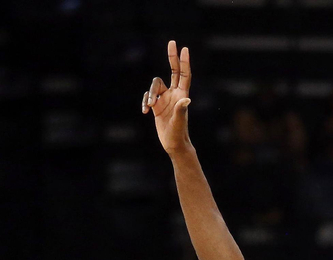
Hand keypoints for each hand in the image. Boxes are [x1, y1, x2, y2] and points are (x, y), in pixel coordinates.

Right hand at [142, 40, 191, 155]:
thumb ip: (181, 109)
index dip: (184, 62)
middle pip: (173, 71)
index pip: (184, 75)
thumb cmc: (179, 134)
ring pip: (154, 86)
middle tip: (172, 42)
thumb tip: (187, 99)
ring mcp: (165, 99)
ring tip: (150, 107)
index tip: (184, 49)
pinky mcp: (157, 106)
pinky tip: (145, 111)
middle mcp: (174, 94)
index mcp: (181, 95)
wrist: (173, 144)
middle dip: (172, 57)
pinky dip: (145, 102)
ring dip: (150, 94)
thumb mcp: (179, 121)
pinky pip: (148, 97)